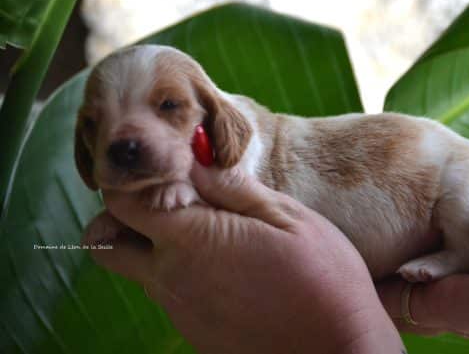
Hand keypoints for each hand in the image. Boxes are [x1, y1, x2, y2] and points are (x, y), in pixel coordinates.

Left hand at [83, 165, 403, 353]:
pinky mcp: (194, 333)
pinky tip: (228, 268)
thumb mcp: (286, 216)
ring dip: (158, 245)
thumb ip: (230, 187)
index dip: (134, 180)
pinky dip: (182, 273)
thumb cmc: (323, 275)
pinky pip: (170, 294)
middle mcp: (171, 280)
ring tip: (213, 235)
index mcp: (191, 241)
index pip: (120, 202)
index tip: (166, 171)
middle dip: (124, 217)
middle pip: (106, 242)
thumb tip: (194, 157)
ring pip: (139, 268)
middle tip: (170, 202)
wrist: (339, 348)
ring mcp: (180, 311)